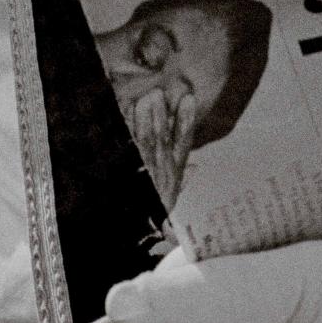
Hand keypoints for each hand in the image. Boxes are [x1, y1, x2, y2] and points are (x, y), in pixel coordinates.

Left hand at [131, 89, 197, 210]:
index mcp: (172, 174)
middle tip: (158, 93)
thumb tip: (196, 168)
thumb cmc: (153, 209)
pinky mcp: (129, 173)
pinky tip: (124, 118)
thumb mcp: (170, 197)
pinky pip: (128, 151)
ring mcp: (144, 173)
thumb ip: (183, 180)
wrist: (136, 229)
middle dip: (161, 116)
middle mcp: (161, 172)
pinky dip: (127, 134)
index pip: (183, 144)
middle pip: (162, 139)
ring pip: (146, 143)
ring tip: (145, 100)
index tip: (188, 99)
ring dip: (145, 121)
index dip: (186, 122)